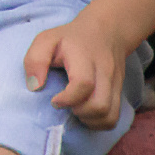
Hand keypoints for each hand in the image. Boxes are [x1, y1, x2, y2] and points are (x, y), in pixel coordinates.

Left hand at [22, 9, 138, 128]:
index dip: (67, 99)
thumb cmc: (70, 39)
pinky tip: (86, 112)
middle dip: (79, 112)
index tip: (54, 100)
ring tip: (76, 109)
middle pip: (100, 105)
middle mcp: (105, 71)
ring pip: (109, 115)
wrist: (107, 31)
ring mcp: (115, 83)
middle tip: (66, 104)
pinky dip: (98, 122)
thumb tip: (34, 87)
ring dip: (89, 119)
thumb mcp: (47, 40)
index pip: (83, 84)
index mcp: (85, 57)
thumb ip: (35, 60)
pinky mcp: (119, 92)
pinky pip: (114, 118)